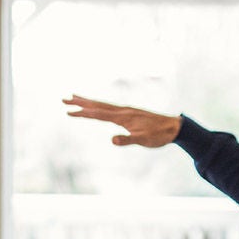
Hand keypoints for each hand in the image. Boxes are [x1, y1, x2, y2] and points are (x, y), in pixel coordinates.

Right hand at [63, 95, 182, 147]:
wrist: (174, 128)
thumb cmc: (159, 135)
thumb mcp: (144, 140)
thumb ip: (128, 140)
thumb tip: (112, 140)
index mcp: (123, 116)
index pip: (99, 114)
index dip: (83, 113)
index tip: (69, 111)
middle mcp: (122, 111)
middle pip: (97, 105)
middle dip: (80, 103)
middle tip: (64, 99)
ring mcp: (126, 111)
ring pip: (102, 105)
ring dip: (88, 102)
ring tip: (74, 98)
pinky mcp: (129, 114)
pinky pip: (109, 108)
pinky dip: (99, 107)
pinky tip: (97, 108)